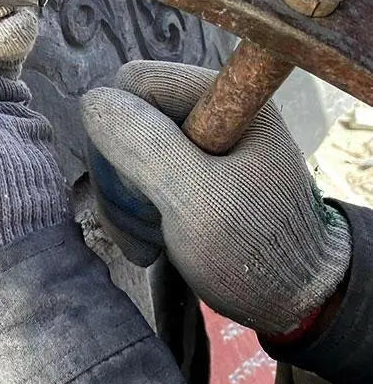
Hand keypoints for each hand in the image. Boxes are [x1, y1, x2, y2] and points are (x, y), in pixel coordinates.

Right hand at [81, 61, 351, 336]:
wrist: (290, 302)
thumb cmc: (256, 251)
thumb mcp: (198, 200)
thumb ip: (145, 144)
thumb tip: (93, 101)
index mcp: (223, 97)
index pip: (137, 81)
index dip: (128, 128)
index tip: (152, 181)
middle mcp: (203, 110)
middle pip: (121, 118)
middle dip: (123, 174)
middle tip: (154, 217)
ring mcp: (189, 142)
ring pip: (118, 151)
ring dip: (125, 201)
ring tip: (155, 237)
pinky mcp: (178, 171)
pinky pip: (127, 178)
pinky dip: (129, 214)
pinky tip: (153, 242)